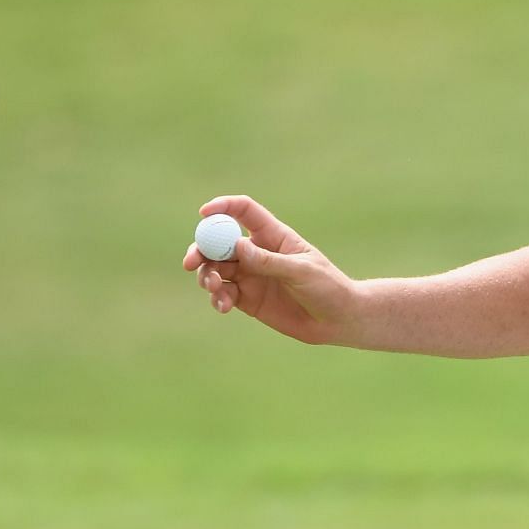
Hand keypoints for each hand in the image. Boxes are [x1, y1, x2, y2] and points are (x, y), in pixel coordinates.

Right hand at [182, 195, 354, 343]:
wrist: (338, 320)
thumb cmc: (328, 287)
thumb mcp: (301, 271)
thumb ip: (268, 261)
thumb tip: (236, 246)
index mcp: (274, 236)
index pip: (244, 212)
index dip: (223, 208)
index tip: (204, 214)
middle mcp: (257, 252)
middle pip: (220, 241)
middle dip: (201, 249)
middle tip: (191, 262)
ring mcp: (251, 275)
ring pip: (216, 269)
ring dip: (207, 276)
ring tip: (215, 288)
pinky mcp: (247, 299)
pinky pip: (223, 294)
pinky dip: (218, 298)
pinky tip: (224, 306)